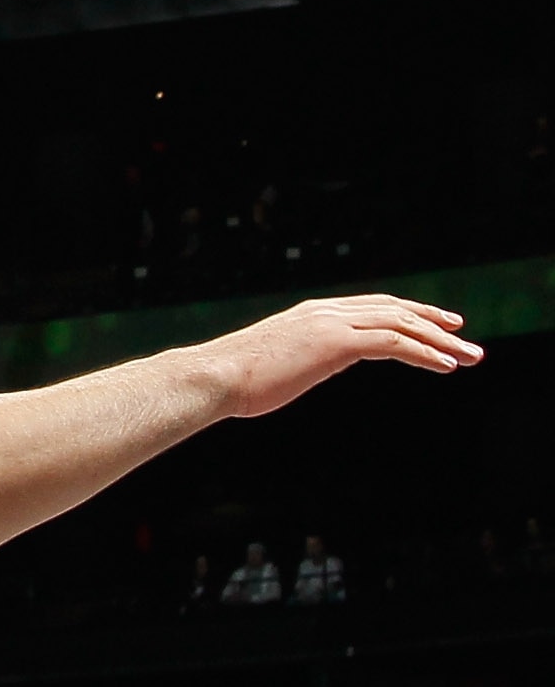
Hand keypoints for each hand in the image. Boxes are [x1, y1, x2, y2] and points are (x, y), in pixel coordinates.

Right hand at [212, 293, 480, 417]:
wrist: (216, 377)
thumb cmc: (237, 380)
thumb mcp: (276, 365)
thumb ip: (295, 360)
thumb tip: (297, 370)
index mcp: (312, 314)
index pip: (372, 306)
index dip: (408, 313)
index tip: (436, 325)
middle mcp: (325, 311)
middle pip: (393, 309)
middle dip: (433, 323)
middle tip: (465, 338)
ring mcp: (330, 324)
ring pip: (400, 324)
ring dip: (440, 340)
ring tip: (469, 356)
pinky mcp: (335, 343)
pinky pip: (392, 343)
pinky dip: (423, 352)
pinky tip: (445, 365)